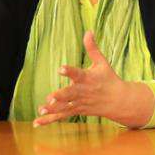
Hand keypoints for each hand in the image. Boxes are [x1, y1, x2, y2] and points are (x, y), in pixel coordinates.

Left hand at [35, 32, 152, 128]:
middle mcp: (82, 92)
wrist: (118, 101)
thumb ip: (92, 48)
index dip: (69, 71)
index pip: (78, 74)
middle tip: (50, 97)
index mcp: (88, 78)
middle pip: (70, 94)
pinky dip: (49, 120)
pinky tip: (36, 122)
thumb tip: (88, 31)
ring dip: (53, 109)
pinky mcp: (76, 111)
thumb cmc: (108, 79)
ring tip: (41, 109)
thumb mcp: (102, 63)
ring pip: (65, 107)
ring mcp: (79, 103)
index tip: (60, 68)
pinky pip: (61, 116)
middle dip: (61, 96)